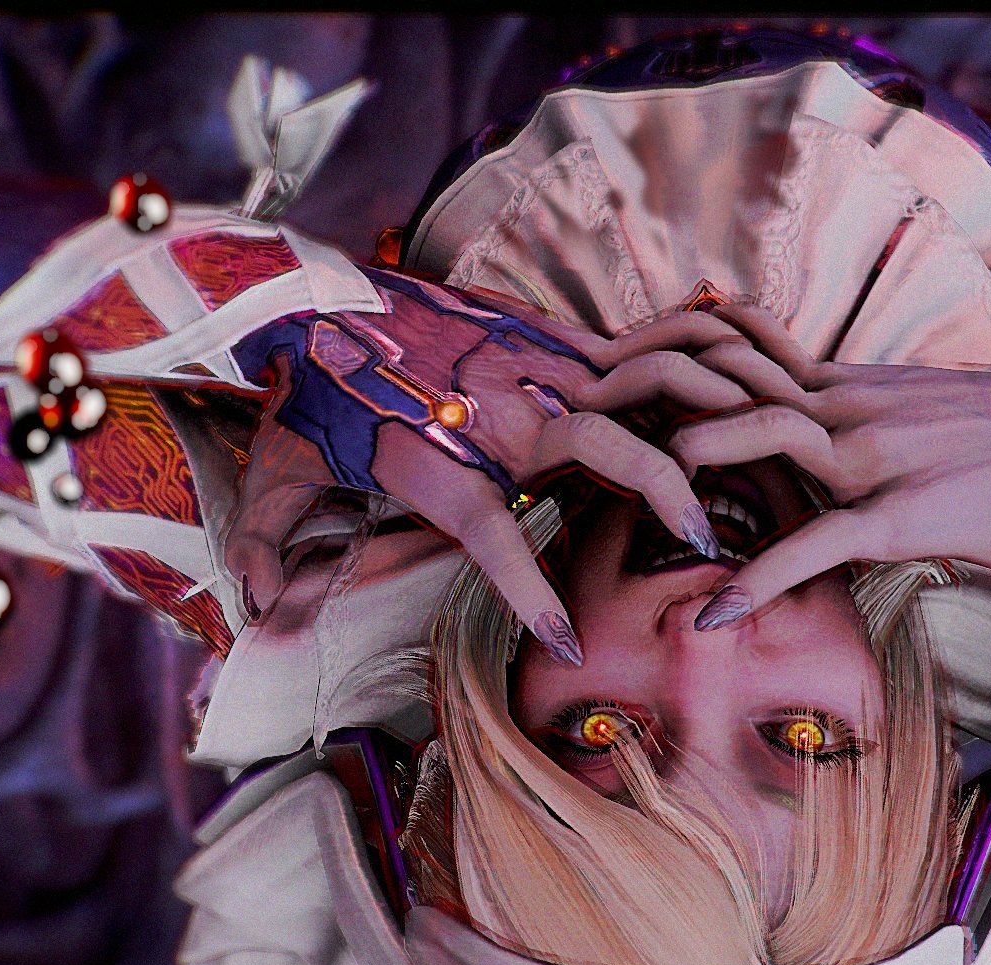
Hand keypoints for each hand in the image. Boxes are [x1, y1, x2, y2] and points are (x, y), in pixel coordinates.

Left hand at [224, 289, 757, 665]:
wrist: (312, 295)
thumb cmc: (305, 396)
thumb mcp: (276, 475)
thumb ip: (269, 546)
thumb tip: (258, 609)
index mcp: (437, 465)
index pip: (496, 540)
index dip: (534, 594)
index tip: (568, 644)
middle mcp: (494, 417)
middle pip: (602, 451)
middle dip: (662, 493)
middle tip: (701, 536)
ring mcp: (521, 368)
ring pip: (626, 392)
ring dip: (681, 423)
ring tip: (732, 457)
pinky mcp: (534, 335)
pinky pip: (616, 353)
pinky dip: (663, 373)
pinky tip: (706, 392)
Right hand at [592, 304, 990, 734]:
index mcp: (915, 514)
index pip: (811, 545)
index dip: (756, 582)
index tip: (708, 619)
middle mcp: (884, 451)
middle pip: (765, 433)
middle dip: (697, 454)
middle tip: (643, 480)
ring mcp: (879, 403)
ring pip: (769, 388)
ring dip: (709, 404)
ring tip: (651, 429)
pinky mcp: (881, 379)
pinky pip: (792, 368)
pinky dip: (742, 373)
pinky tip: (703, 383)